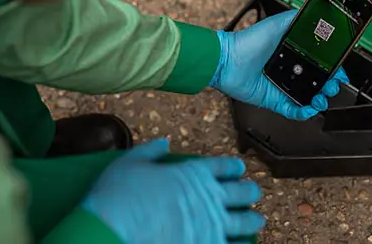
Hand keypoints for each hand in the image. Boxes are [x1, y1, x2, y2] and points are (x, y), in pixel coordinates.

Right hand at [81, 139, 263, 243]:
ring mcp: (211, 226)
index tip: (239, 168)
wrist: (113, 228)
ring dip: (252, 221)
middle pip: (240, 192)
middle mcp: (209, 198)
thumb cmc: (119, 194)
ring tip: (258, 221)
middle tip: (253, 192)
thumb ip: (151, 151)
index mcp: (193, 173)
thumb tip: (165, 143)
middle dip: (249, 191)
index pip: (222, 166)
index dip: (232, 166)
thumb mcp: (131, 162)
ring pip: (243, 223)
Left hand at [211, 10, 348, 119]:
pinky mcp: (274, 101)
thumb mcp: (276, 24)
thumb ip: (296, 18)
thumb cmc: (247, 41)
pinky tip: (310, 107)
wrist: (228, 61)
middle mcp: (289, 71)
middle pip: (317, 83)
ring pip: (308, 98)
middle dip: (330, 85)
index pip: (319, 64)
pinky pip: (293, 111)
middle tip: (333, 84)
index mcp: (292, 55)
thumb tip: (314, 13)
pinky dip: (304, 112)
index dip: (332, 68)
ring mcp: (282, 87)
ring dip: (320, 100)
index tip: (340, 71)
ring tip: (323, 97)